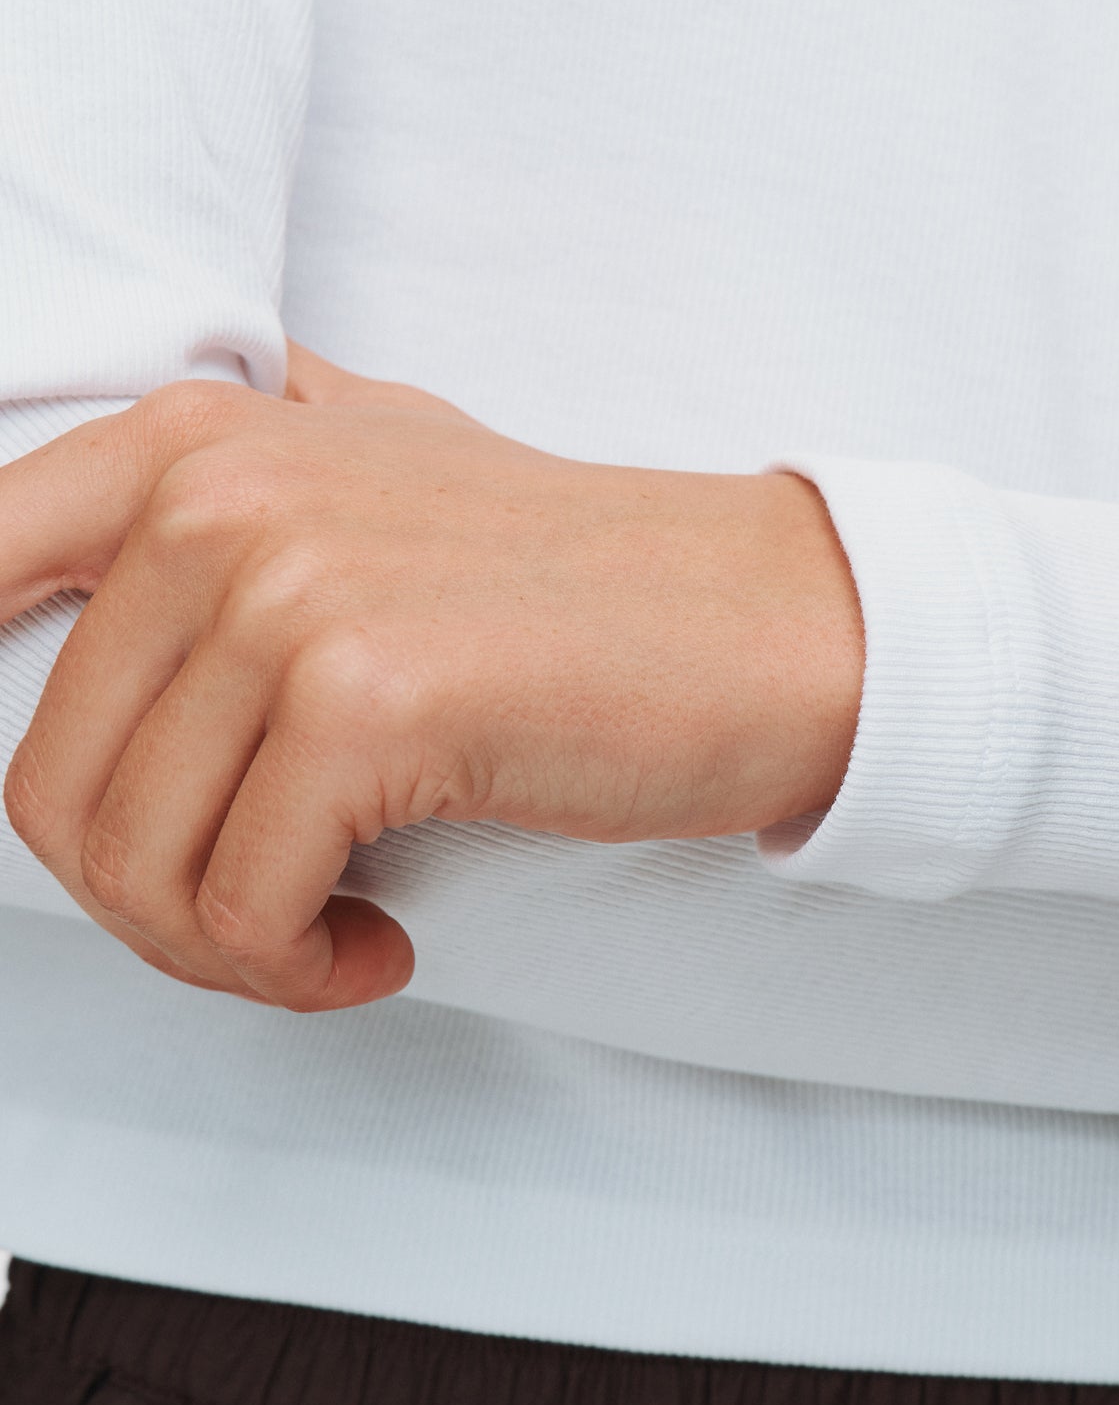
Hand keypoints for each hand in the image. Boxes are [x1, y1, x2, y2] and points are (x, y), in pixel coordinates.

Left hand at [0, 350, 863, 1012]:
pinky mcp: (364, 698)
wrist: (761, 623)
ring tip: (317, 928)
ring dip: (220, 946)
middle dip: (144, 895)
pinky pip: (238, 907)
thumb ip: (231, 464)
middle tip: (255, 913)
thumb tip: (61, 545)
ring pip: (130, 858)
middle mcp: (219, 495)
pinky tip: (370, 947)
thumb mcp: (374, 455)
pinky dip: (291, 967)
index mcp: (197, 437)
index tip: (68, 816)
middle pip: (47, 778)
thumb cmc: (569, 578)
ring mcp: (287, 589)